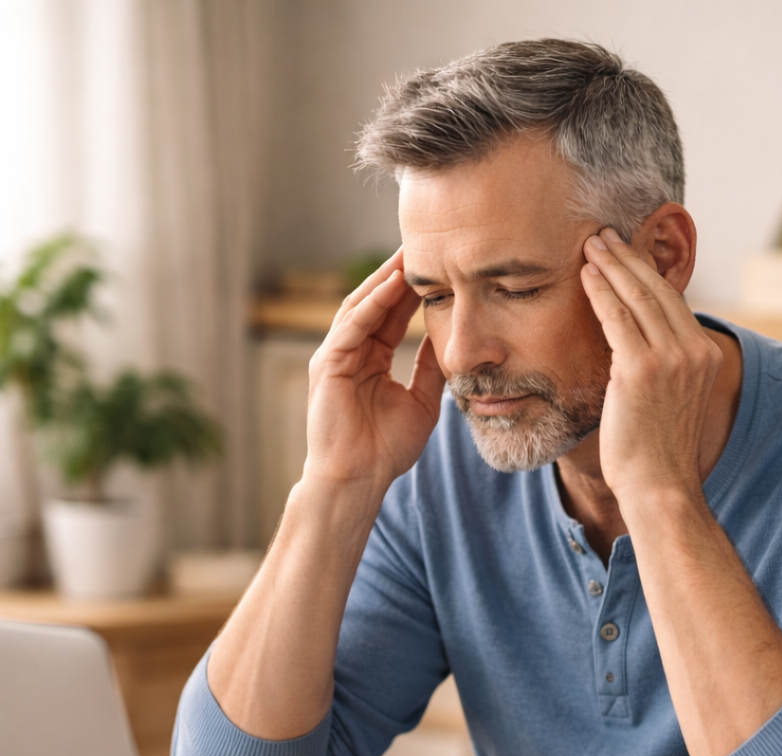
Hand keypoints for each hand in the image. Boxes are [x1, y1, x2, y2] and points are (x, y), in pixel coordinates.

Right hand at [304, 249, 446, 492]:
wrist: (358, 480)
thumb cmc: (385, 450)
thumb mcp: (421, 402)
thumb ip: (430, 369)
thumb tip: (449, 341)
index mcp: (370, 359)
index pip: (394, 314)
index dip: (415, 290)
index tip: (440, 266)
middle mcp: (349, 351)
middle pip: (377, 302)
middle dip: (400, 273)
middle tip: (426, 244)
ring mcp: (335, 356)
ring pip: (362, 306)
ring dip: (386, 279)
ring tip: (411, 253)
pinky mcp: (326, 364)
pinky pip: (352, 325)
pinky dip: (373, 303)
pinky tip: (394, 285)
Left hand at [580, 228, 721, 511]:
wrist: (660, 487)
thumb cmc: (656, 452)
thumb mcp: (673, 401)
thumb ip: (666, 368)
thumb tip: (642, 347)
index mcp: (705, 356)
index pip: (674, 302)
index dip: (647, 273)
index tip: (626, 254)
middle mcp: (694, 351)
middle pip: (658, 290)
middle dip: (628, 258)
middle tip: (604, 236)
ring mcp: (671, 359)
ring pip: (637, 297)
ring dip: (611, 266)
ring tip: (591, 245)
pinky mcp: (641, 369)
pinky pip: (616, 318)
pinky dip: (599, 291)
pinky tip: (585, 275)